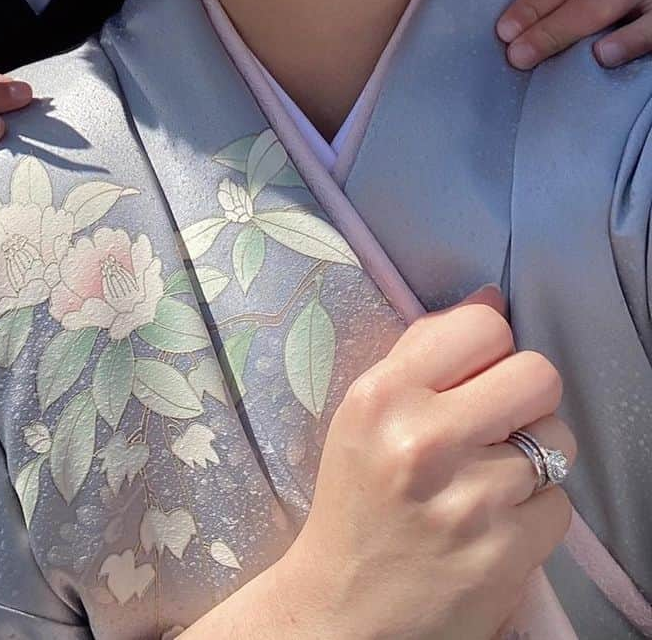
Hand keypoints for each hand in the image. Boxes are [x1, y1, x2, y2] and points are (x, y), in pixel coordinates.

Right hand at [269, 286, 575, 639]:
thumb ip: (424, 351)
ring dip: (534, 455)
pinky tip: (496, 522)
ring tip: (492, 476)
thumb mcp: (365, 412)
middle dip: (523, 396)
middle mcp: (425, 440)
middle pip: (537, 374)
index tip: (474, 373)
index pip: (482, 326)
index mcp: (383, 395)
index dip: (489, 346)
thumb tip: (493, 298)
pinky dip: (535, 511)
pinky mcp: (507, 554)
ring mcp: (471, 500)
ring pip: (557, 439)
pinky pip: (561, 503)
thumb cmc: (357, 500)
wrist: (344, 611)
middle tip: (495, 422)